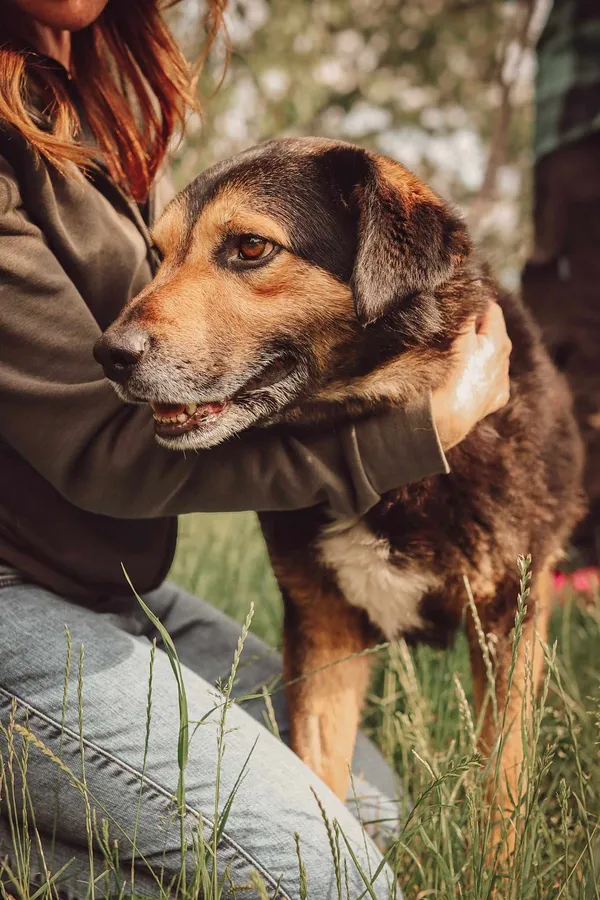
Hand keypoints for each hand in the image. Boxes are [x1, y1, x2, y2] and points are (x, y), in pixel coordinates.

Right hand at [431, 301, 511, 450]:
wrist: (446, 420)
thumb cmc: (450, 376)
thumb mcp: (457, 338)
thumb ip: (468, 313)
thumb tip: (475, 288)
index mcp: (498, 341)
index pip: (491, 310)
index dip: (475, 304)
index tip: (460, 304)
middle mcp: (504, 360)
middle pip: (493, 332)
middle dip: (477, 327)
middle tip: (455, 327)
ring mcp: (500, 382)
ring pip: (492, 356)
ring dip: (478, 351)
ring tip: (457, 354)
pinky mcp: (493, 400)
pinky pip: (489, 379)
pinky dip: (480, 374)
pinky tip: (466, 377)